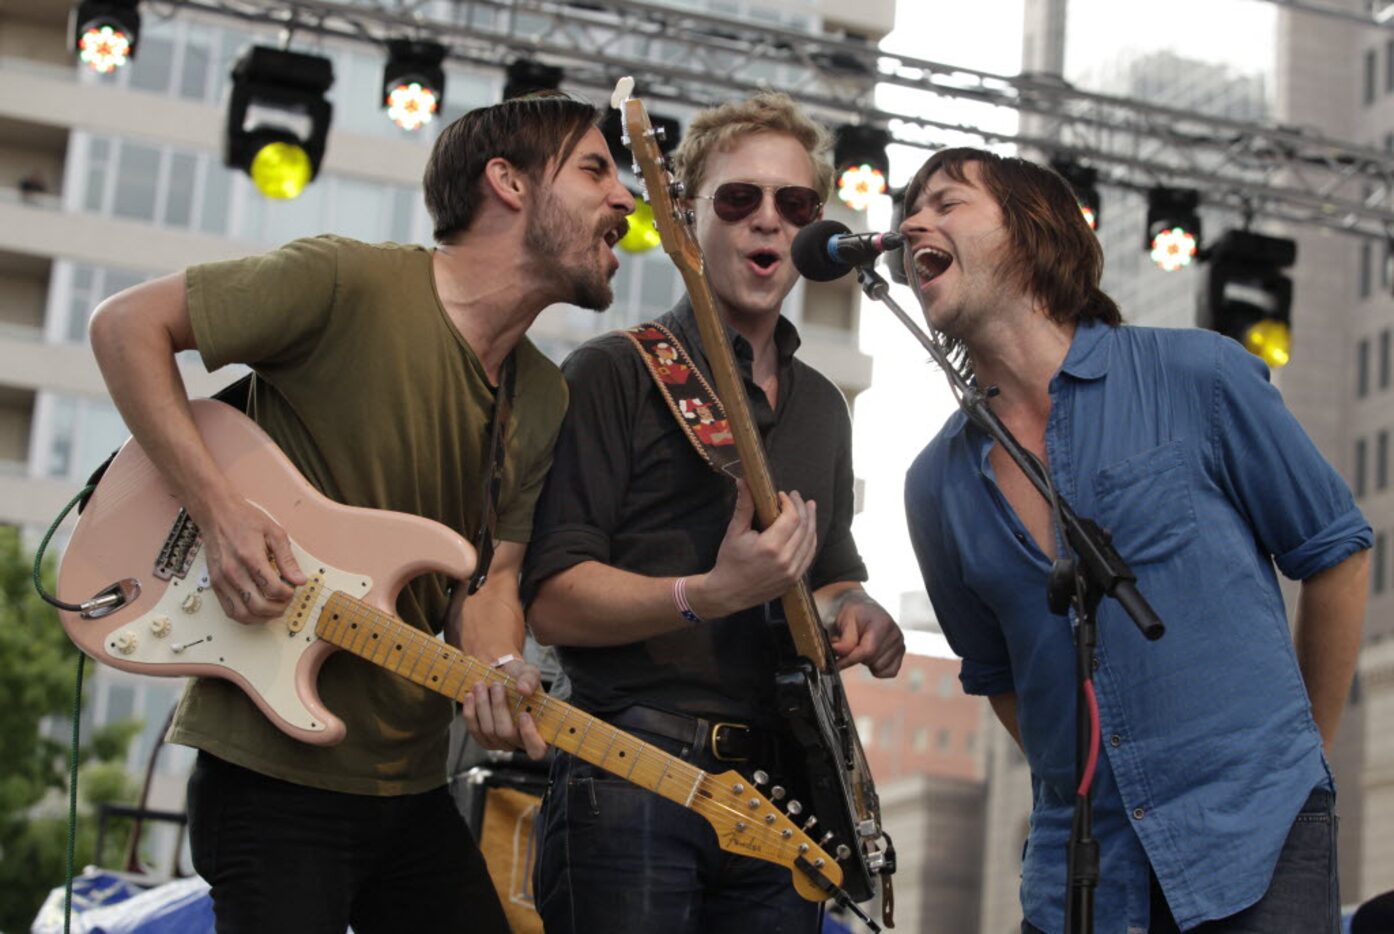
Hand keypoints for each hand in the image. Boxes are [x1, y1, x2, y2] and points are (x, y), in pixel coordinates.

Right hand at [194, 493, 306, 624]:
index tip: (292, 588)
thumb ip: (287, 559)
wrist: (217, 513)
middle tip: (286, 601)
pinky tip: (257, 610)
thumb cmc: (245, 520)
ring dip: (262, 617)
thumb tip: (299, 580)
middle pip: (259, 606)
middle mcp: (233, 572)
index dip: (288, 594)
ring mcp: (222, 580)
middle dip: (278, 608)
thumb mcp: (274, 532)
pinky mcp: (215, 584)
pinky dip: (246, 616)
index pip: (273, 589)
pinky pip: (229, 611)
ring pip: (243, 614)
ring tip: (273, 608)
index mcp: (250, 557)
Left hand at [461, 657, 547, 759]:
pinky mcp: (484, 739)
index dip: (529, 736)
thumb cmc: (520, 679)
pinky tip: (470, 696)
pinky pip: (474, 730)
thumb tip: (524, 689)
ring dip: (482, 706)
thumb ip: (530, 679)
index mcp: (539, 732)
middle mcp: (520, 742)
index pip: (537, 749)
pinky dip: (471, 712)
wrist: (503, 677)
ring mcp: (501, 743)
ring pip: (488, 731)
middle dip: (499, 708)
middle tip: (496, 686)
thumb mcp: (530, 673)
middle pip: (506, 733)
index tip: (523, 714)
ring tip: (480, 685)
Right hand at [689, 480, 817, 618]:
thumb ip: (744, 506)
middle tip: (797, 496)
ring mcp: (792, 572)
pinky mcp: (794, 579)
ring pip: (810, 541)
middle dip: (802, 508)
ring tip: (809, 507)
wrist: (728, 593)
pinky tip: (808, 529)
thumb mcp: (734, 532)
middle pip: (804, 527)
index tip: (781, 495)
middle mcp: (785, 560)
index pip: (792, 518)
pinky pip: (809, 555)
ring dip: (811, 522)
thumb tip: (744, 481)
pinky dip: (810, 540)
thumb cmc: (729, 561)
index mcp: (770, 547)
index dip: (790, 503)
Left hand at [829, 591, 904, 677]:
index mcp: (882, 623)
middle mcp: (895, 634)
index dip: (850, 659)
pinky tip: (870, 655)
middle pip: (872, 660)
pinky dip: (877, 668)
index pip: (868, 651)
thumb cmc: (853, 614)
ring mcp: (900, 644)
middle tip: (850, 645)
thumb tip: (840, 657)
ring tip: (861, 647)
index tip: (837, 664)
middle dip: (856, 657)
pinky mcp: (901, 653)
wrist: (864, 608)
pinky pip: (889, 672)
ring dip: (866, 661)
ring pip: (879, 668)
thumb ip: (844, 641)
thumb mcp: (844, 621)